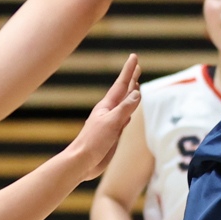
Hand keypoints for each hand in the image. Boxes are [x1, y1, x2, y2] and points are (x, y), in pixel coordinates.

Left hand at [67, 54, 141, 179]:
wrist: (82, 162)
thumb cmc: (93, 141)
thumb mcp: (111, 122)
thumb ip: (125, 108)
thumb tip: (137, 92)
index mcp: (107, 106)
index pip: (121, 85)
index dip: (129, 71)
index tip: (134, 57)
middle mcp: (109, 112)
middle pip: (123, 92)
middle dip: (131, 79)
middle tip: (137, 66)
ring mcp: (111, 122)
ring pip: (124, 104)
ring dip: (131, 94)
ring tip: (136, 85)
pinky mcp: (113, 134)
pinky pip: (124, 118)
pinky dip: (129, 112)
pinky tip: (130, 112)